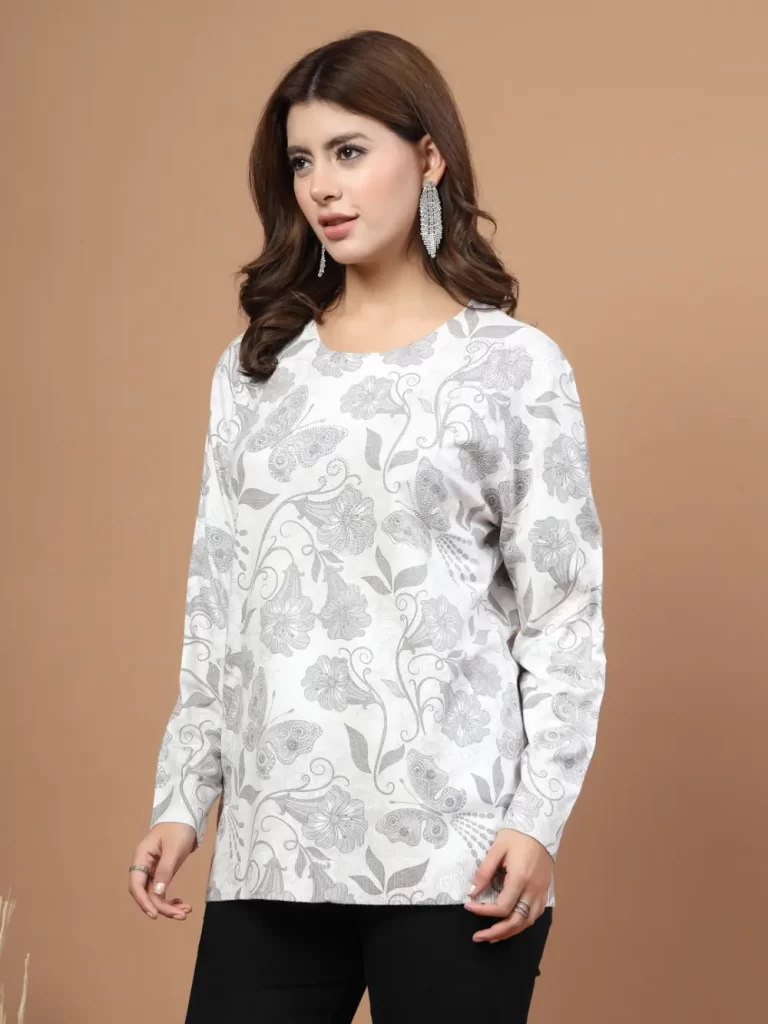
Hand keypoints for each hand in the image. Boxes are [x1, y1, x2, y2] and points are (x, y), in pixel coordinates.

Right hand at [128, 823, 196, 921]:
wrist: (186, 817)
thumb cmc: (179, 829)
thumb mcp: (174, 849)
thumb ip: (165, 870)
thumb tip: (157, 894)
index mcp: (141, 857)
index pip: (136, 884)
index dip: (143, 902)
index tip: (155, 914)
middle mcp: (144, 865)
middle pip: (146, 893)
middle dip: (162, 906)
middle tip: (181, 915)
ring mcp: (152, 869)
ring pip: (155, 894)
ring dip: (168, 905)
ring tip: (185, 911)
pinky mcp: (161, 871)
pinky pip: (161, 890)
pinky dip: (170, 898)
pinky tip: (181, 903)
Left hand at [463, 828, 552, 942]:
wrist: (540, 827)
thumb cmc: (516, 835)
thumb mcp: (496, 849)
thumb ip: (484, 872)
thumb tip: (472, 893)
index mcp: (520, 879)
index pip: (501, 907)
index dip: (483, 911)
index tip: (468, 906)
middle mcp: (533, 890)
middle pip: (516, 921)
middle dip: (496, 932)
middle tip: (478, 937)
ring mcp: (541, 892)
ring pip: (528, 922)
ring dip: (510, 932)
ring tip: (493, 936)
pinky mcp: (545, 890)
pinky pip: (535, 914)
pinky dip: (522, 923)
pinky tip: (512, 924)